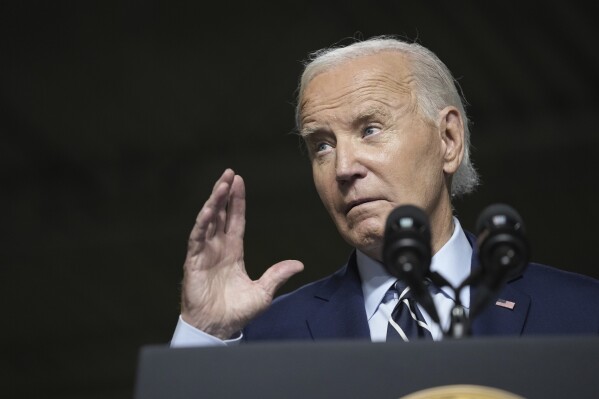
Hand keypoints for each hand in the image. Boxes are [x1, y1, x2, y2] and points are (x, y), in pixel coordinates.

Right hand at [181, 169, 303, 338]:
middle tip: (229, 173)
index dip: (237, 201)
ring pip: (208, 220)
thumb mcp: (264, 292)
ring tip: (222, 184)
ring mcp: (205, 253)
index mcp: (233, 251)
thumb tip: (299, 264)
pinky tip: (210, 209)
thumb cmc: (237, 312)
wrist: (218, 329)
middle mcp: (218, 248)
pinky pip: (197, 237)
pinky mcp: (193, 261)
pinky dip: (202, 222)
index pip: (235, 220)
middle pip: (220, 214)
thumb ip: (278, 275)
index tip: (239, 181)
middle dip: (224, 193)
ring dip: (214, 202)